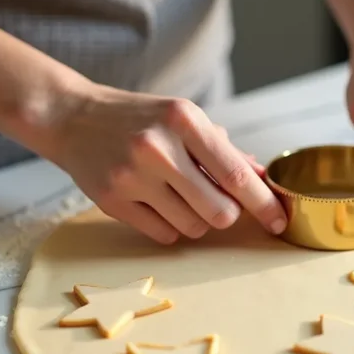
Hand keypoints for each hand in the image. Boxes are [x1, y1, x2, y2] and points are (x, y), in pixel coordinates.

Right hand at [43, 84, 286, 243]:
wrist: (74, 118)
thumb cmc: (140, 119)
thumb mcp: (183, 119)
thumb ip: (223, 150)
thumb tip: (263, 179)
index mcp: (183, 119)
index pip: (235, 174)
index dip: (263, 203)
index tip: (280, 220)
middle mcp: (158, 147)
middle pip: (219, 211)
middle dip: (227, 215)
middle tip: (218, 204)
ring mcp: (132, 176)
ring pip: (192, 227)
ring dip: (196, 220)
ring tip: (179, 196)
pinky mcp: (112, 201)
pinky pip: (163, 235)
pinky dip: (170, 227)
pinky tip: (157, 203)